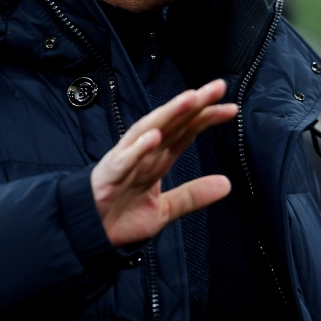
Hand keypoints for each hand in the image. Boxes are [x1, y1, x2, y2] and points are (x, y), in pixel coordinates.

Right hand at [91, 79, 237, 245]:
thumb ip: (193, 195)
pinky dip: (139, 146)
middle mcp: (144, 152)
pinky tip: (155, 135)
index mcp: (158, 158)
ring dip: (170, 113)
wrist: (89, 233)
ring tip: (190, 99)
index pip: (187, 131)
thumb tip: (227, 184)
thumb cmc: (122, 215)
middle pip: (173, 123)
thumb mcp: (165, 209)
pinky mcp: (110, 174)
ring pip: (150, 130)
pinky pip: (126, 158)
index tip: (231, 108)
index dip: (207, 118)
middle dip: (195, 104)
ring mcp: (126, 159)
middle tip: (218, 87)